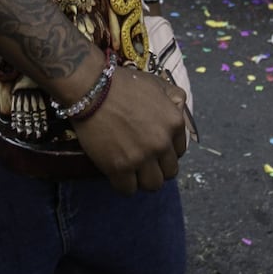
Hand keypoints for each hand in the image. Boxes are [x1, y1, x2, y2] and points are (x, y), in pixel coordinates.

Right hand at [72, 67, 187, 194]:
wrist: (92, 88)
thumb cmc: (123, 83)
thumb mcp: (157, 83)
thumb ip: (174, 97)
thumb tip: (180, 109)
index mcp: (174, 123)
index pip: (180, 151)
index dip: (166, 151)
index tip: (153, 147)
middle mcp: (162, 143)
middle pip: (169, 172)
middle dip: (157, 167)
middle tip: (143, 160)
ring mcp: (141, 157)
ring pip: (152, 185)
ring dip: (143, 179)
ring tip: (132, 170)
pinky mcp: (119, 167)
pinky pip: (128, 190)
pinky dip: (124, 184)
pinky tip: (117, 172)